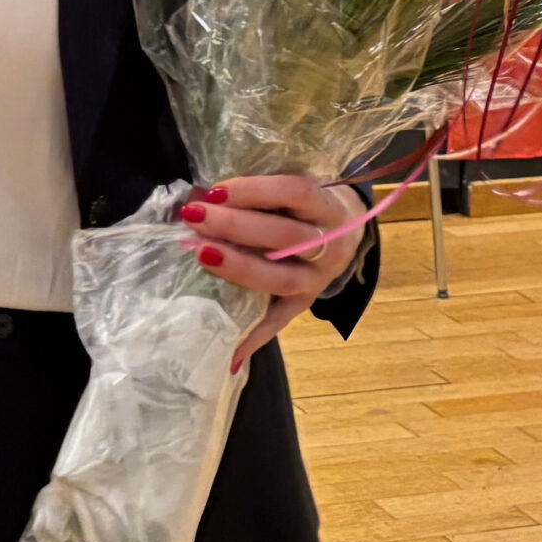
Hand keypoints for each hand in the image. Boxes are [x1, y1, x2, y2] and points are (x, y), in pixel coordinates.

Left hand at [180, 176, 366, 373]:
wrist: (348, 230)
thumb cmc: (305, 204)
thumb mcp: (294, 191)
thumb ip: (258, 194)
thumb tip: (202, 194)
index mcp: (327, 206)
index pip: (294, 193)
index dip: (254, 191)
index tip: (214, 191)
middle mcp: (329, 245)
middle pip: (284, 237)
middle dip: (234, 226)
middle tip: (194, 218)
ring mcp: (318, 280)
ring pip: (280, 278)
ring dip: (237, 268)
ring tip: (200, 254)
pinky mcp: (305, 304)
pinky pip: (278, 322)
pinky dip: (252, 337)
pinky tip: (227, 350)